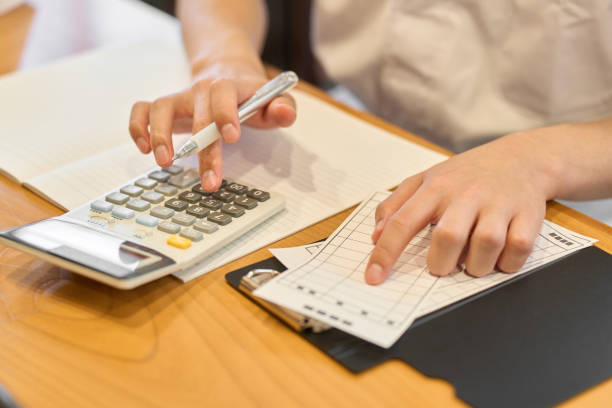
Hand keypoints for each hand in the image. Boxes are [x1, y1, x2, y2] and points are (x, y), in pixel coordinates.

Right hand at [128, 63, 296, 191]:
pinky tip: (144, 149)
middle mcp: (202, 89)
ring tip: (164, 162)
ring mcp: (181, 98)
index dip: (225, 113)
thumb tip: (285, 113)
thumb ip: (283, 107)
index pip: (224, 93)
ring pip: (161, 107)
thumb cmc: (251, 94)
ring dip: (160, 135)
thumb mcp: (273, 98)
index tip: (231, 137)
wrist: (227, 70)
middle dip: (202, 149)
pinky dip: (138, 127)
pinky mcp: (166, 107)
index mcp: (230, 85)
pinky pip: (142, 110)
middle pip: (197, 114)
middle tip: (209, 181)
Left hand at [365, 131, 562, 283]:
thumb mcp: (425, 181)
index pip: (403, 222)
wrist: (520, 157)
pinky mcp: (529, 215)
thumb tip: (376, 236)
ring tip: (471, 262)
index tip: (374, 277)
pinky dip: (506, 263)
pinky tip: (498, 258)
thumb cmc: (465, 175)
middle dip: (440, 264)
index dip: (385, 253)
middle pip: (448, 238)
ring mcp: (500, 204)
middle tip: (441, 266)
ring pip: (486, 246)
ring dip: (475, 267)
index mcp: (436, 188)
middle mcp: (467, 195)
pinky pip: (518, 249)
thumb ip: (395, 206)